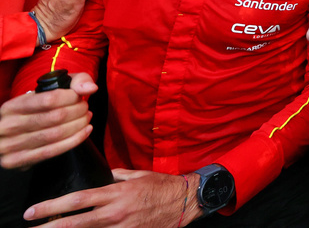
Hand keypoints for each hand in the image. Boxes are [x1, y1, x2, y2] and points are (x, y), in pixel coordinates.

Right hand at [0, 72, 95, 169]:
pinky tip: (85, 132)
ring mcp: (9, 145)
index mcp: (12, 106)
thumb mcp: (49, 90)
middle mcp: (8, 126)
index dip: (72, 97)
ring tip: (86, 119)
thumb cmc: (36, 109)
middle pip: (55, 117)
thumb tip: (91, 88)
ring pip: (55, 135)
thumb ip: (74, 82)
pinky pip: (51, 151)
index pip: (49, 99)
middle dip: (78, 112)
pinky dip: (74, 141)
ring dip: (79, 126)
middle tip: (86, 109)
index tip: (80, 97)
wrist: (15, 135)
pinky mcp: (15, 161)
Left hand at [25, 168, 200, 227]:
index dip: (51, 206)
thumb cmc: (162, 185)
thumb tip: (102, 176)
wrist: (185, 201)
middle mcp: (114, 212)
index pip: (77, 200)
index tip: (33, 212)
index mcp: (115, 193)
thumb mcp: (137, 174)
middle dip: (49, 227)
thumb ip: (116, 175)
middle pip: (74, 223)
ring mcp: (121, 227)